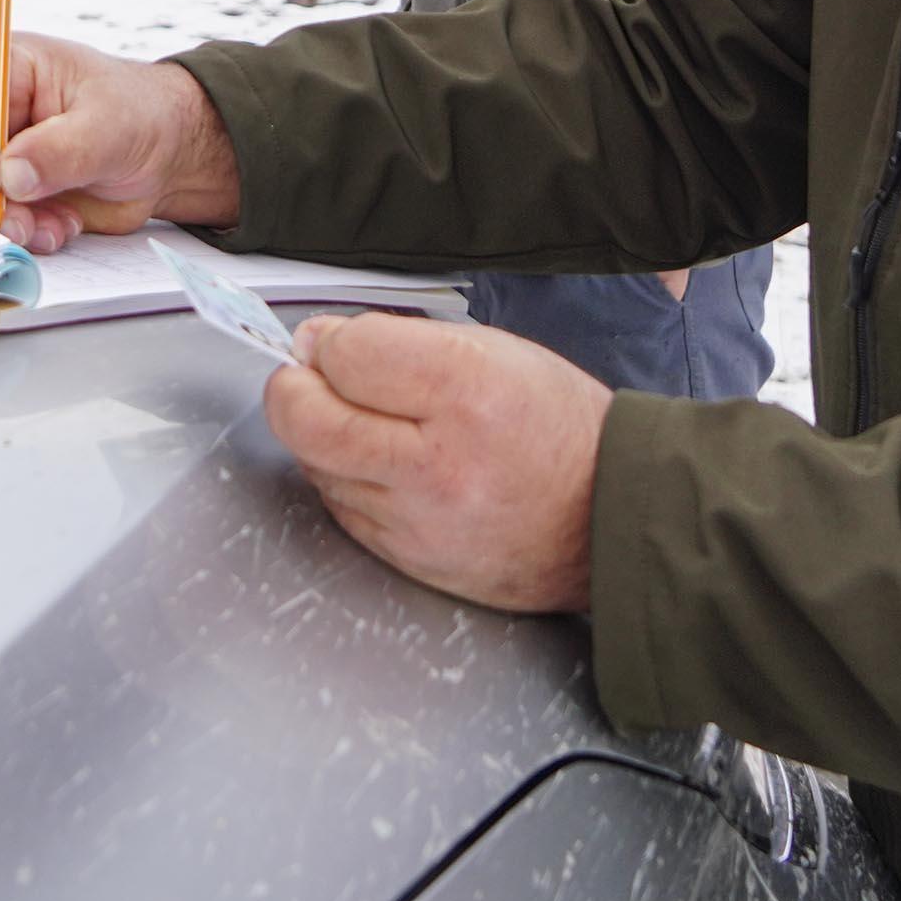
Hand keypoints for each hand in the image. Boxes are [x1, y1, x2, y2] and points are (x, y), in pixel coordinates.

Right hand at [0, 32, 240, 250]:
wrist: (165, 153)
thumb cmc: (140, 114)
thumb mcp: (111, 124)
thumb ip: (63, 147)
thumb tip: (10, 176)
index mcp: (2, 69)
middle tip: (18, 222)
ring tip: (52, 226)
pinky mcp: (1, 195)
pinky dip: (17, 237)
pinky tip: (59, 229)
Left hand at [263, 312, 607, 614]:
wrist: (608, 519)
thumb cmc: (558, 430)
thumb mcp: (496, 352)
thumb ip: (402, 343)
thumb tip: (321, 344)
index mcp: (468, 390)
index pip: (349, 354)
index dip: (330, 341)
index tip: (332, 341)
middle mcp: (439, 462)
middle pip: (309, 419)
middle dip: (292, 389)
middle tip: (305, 378)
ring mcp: (420, 520)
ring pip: (317, 466)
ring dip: (320, 437)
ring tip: (362, 422)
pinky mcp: (409, 559)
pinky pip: (342, 509)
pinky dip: (346, 480)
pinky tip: (380, 465)